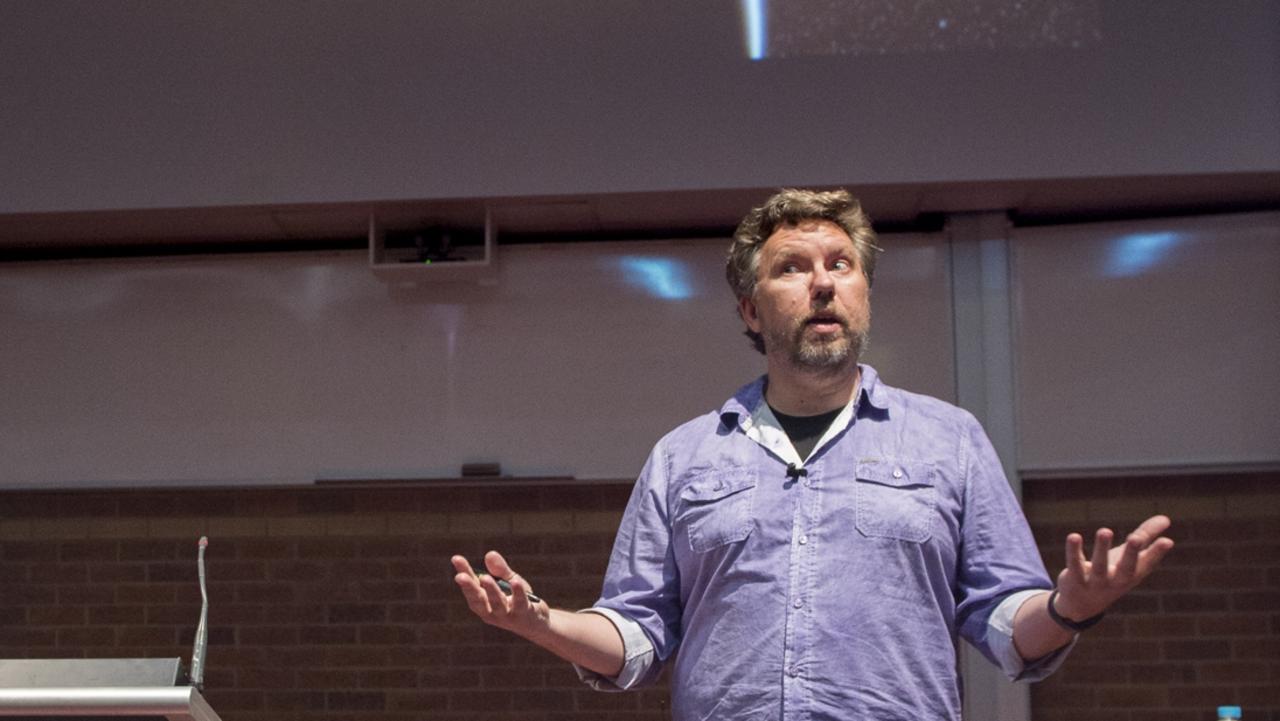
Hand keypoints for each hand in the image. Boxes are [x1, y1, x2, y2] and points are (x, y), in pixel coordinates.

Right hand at [451, 550, 548, 636]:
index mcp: (483, 603)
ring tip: (485, 577)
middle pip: (478, 599)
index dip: (464, 572)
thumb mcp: (509, 581)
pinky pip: (520, 603)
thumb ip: (500, 569)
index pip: (471, 586)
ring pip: (497, 603)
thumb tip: (489, 554)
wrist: (538, 623)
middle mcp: (491, 612)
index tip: (456, 558)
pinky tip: (516, 582)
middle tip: (460, 576)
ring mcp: (507, 616)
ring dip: (491, 591)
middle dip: (469, 588)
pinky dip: (518, 593)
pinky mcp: (523, 614)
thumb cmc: (518, 600)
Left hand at [1053, 514, 1174, 620]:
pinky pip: (1074, 565)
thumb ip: (1145, 537)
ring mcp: (1096, 583)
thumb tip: (1166, 518)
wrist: (1082, 605)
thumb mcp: (1129, 557)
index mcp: (1133, 574)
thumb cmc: (1112, 574)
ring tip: (1105, 530)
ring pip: (1099, 567)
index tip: (1167, 541)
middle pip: (1126, 569)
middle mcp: (1117, 581)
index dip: (1156, 553)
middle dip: (1132, 554)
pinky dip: (1074, 552)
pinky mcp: (1075, 580)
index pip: (1147, 564)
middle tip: (1136, 537)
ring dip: (1102, 549)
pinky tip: (1074, 536)